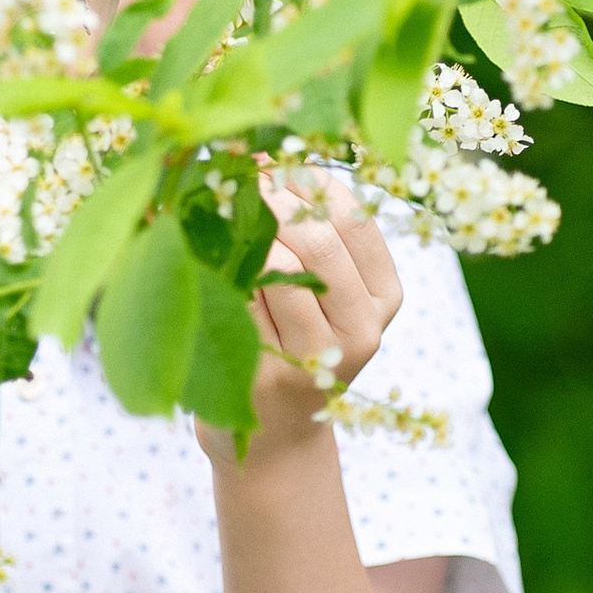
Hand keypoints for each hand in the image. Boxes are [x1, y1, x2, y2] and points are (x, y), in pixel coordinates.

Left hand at [201, 183, 402, 465]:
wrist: (273, 437)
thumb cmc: (292, 343)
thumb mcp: (326, 293)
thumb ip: (316, 232)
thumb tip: (266, 155)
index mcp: (385, 297)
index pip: (354, 217)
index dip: (307, 180)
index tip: (269, 162)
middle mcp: (362, 330)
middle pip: (320, 239)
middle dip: (271, 200)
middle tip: (236, 184)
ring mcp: (317, 359)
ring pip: (279, 268)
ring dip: (243, 234)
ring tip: (219, 219)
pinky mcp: (268, 377)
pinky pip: (241, 302)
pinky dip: (221, 271)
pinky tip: (207, 262)